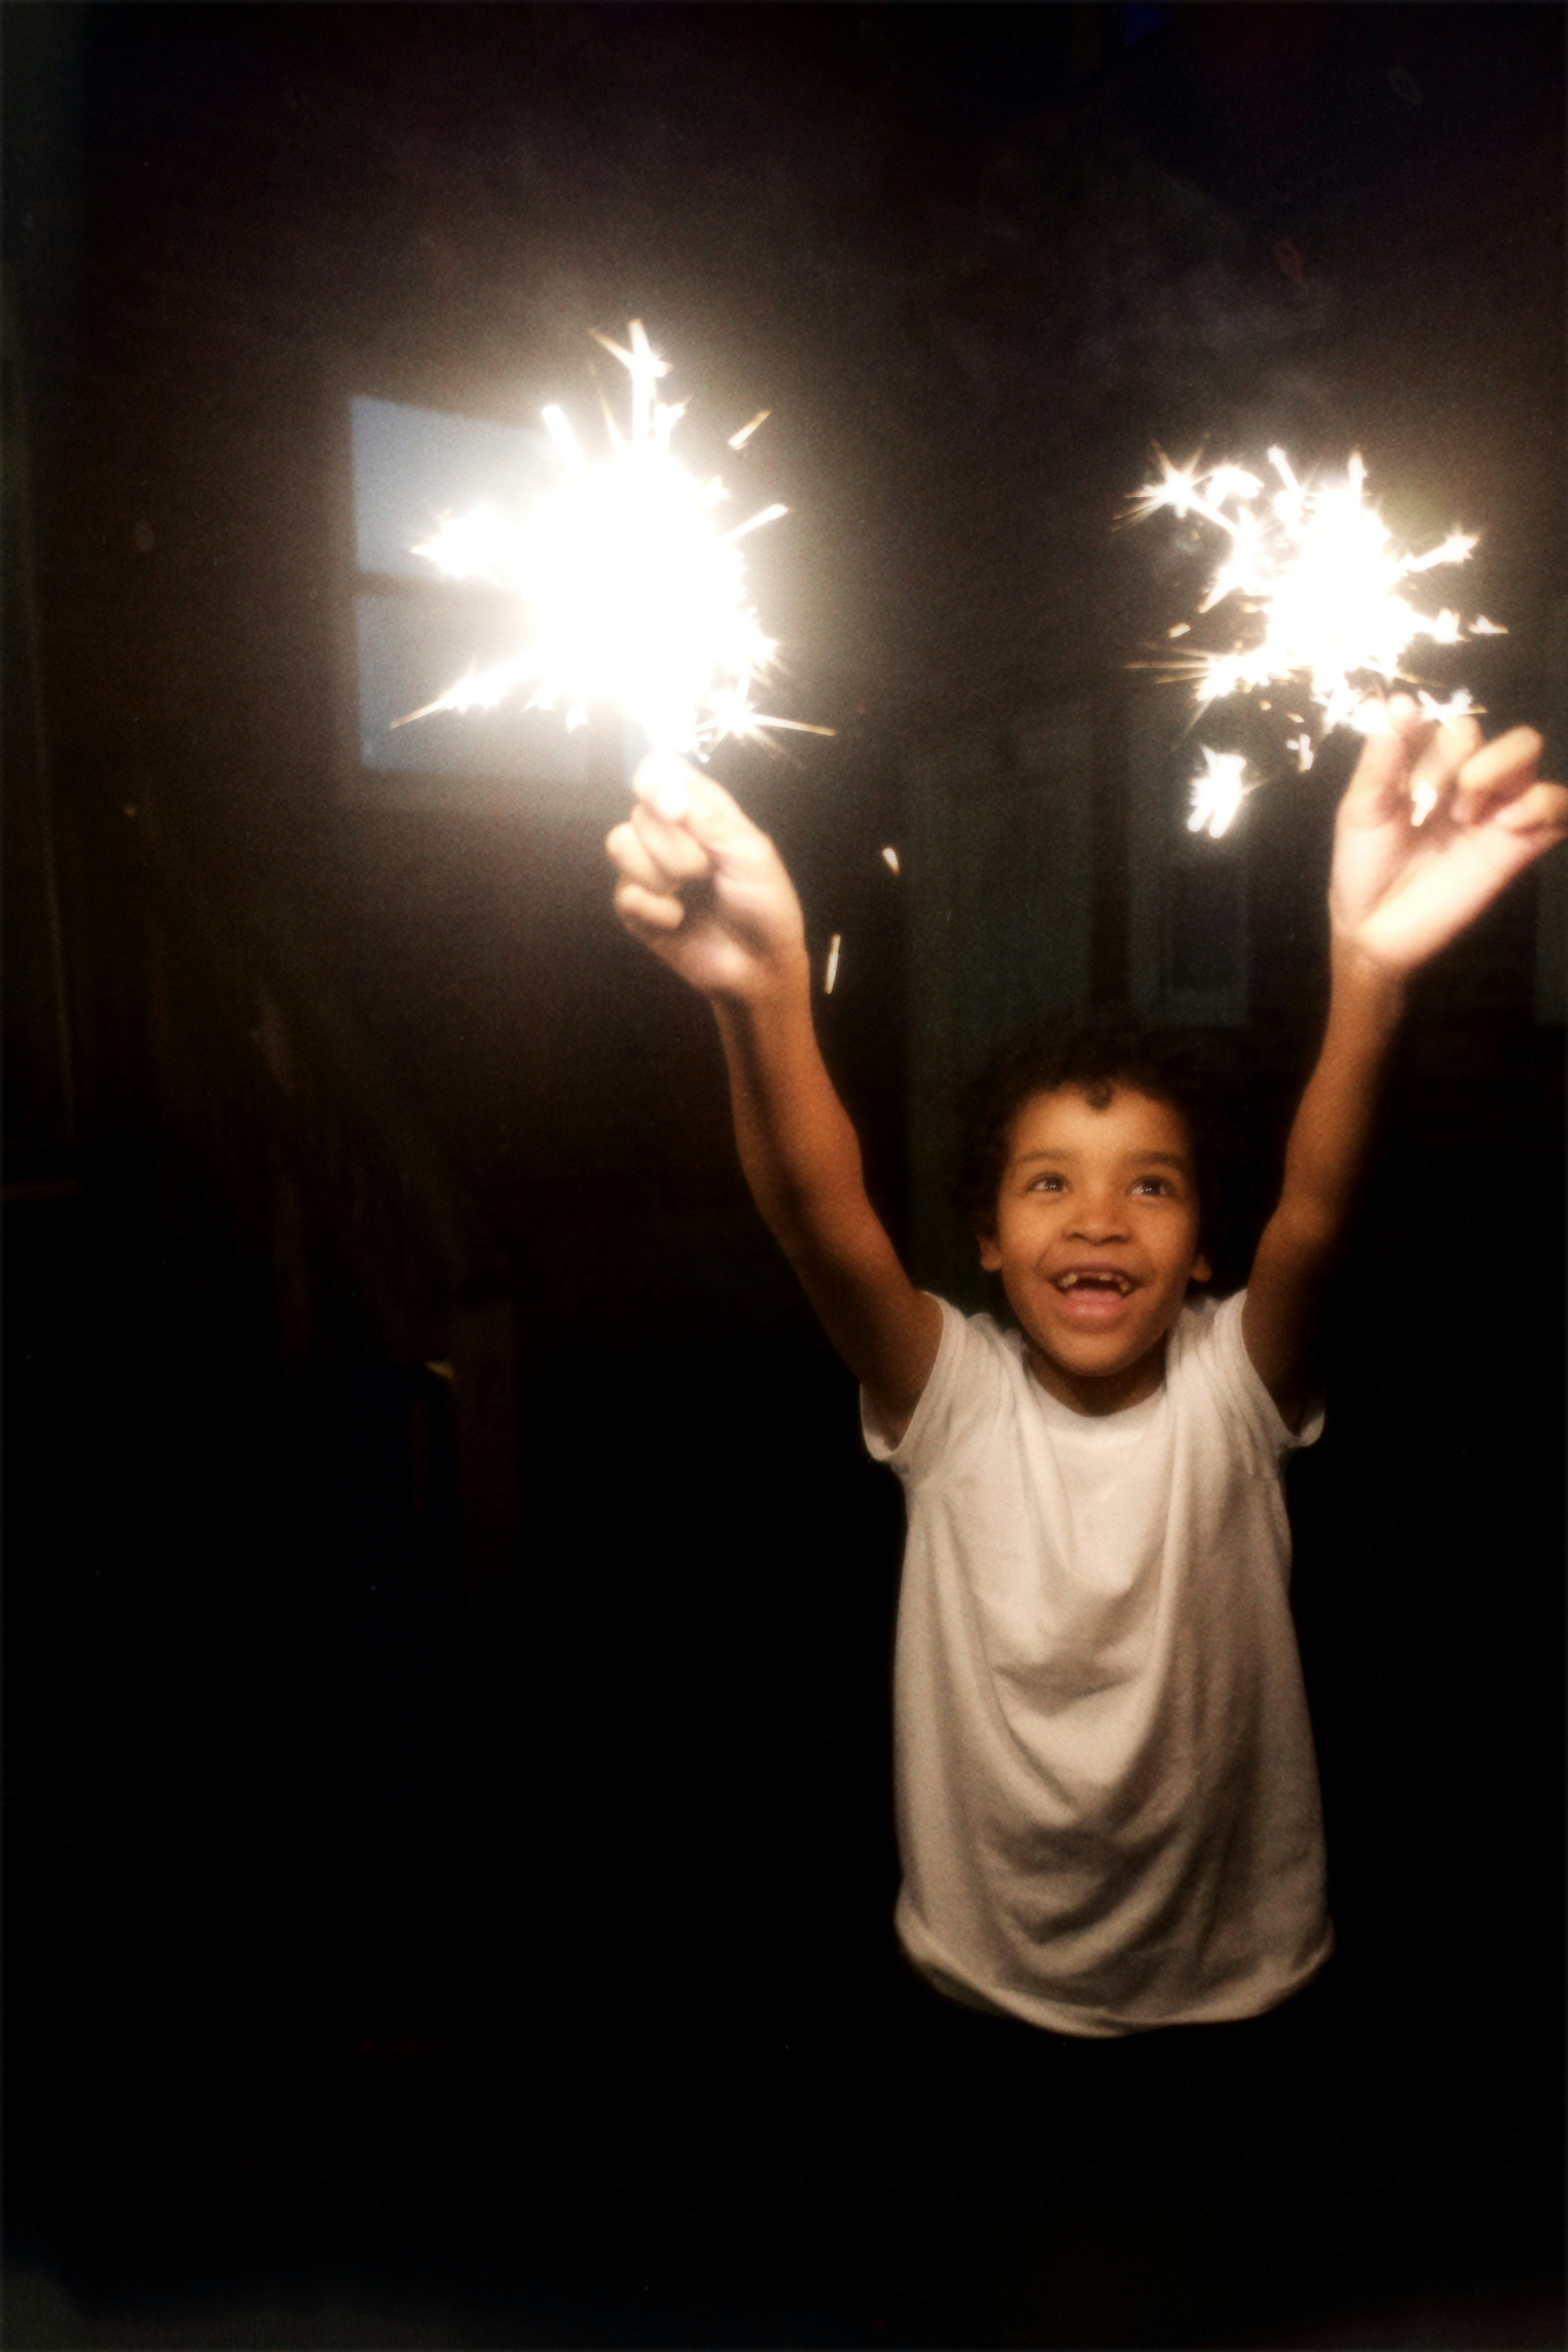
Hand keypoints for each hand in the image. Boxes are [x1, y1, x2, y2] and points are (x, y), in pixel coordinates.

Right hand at [606, 753, 808, 1002]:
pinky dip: (656, 911)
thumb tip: (664, 790)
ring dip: (660, 875)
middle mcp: (669, 833)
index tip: (674, 811)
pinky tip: (679, 921)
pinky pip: (624, 893)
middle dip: (675, 849)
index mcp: (700, 809)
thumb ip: (708, 818)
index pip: (658, 771)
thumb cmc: (765, 905)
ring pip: (620, 845)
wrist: (759, 967)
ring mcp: (649, 870)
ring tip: (690, 894)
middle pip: (639, 814)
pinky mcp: (635, 908)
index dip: (655, 783)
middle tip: (707, 873)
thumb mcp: (750, 854)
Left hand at [1329, 696, 1567, 973]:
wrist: (1373, 928)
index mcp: (1428, 764)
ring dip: (1496, 769)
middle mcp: (1467, 779)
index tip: (1401, 782)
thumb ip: (1381, 758)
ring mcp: (1496, 808)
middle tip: (1434, 802)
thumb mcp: (1361, 809)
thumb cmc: (1363, 866)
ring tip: (1464, 816)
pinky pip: (1559, 807)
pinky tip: (1506, 825)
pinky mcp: (1519, 844)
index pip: (1448, 721)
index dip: (1429, 742)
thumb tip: (1394, 701)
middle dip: (1463, 755)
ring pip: (1527, 749)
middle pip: (1484, 724)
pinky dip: (1542, 803)